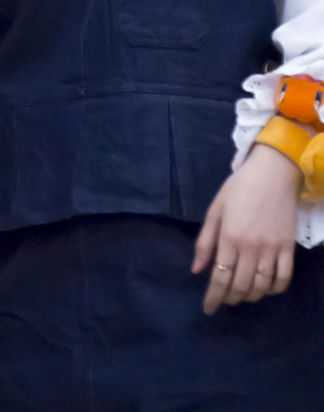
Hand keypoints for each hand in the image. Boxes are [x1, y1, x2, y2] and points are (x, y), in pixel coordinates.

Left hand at [192, 143, 300, 314]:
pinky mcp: (288, 248)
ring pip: (261, 287)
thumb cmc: (239, 188)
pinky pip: (283, 279)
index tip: (208, 310)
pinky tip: (266, 288)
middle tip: (224, 298)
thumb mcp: (215, 209)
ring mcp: (271, 249)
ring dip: (250, 296)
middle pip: (240, 286)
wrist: (272, 173)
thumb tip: (196, 269)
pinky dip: (274, 289)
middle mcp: (250, 248)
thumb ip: (205, 241)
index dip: (213, 298)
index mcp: (229, 237)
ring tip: (242, 294)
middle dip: (229, 298)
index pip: (219, 278)